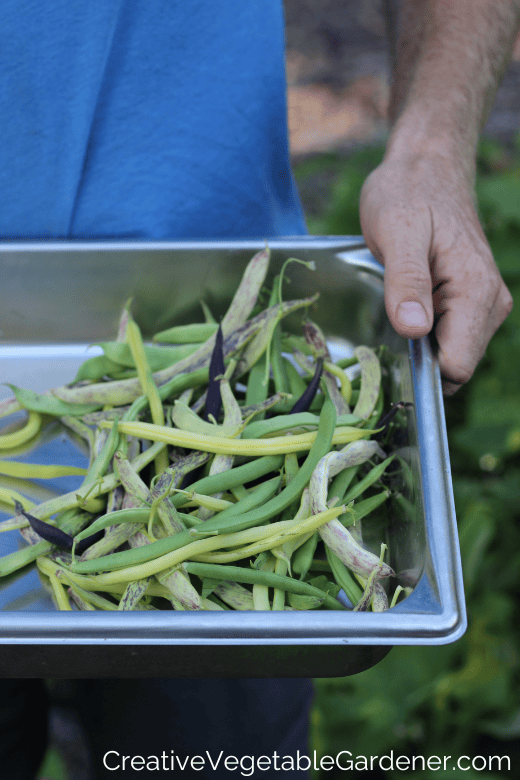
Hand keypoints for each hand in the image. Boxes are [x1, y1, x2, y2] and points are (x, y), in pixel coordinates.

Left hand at [359, 151, 512, 394]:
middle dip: (419, 360)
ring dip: (420, 347)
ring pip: (451, 355)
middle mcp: (489, 304)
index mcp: (476, 292)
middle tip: (386, 326)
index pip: (457, 365)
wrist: (427, 167)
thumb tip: (414, 330)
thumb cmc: (409, 193)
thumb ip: (407, 281)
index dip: (423, 370)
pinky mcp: (470, 303)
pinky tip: (404, 309)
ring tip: (395, 310)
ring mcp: (483, 304)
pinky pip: (448, 338)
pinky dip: (424, 335)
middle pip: (454, 366)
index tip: (390, 353)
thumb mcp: (398, 232)